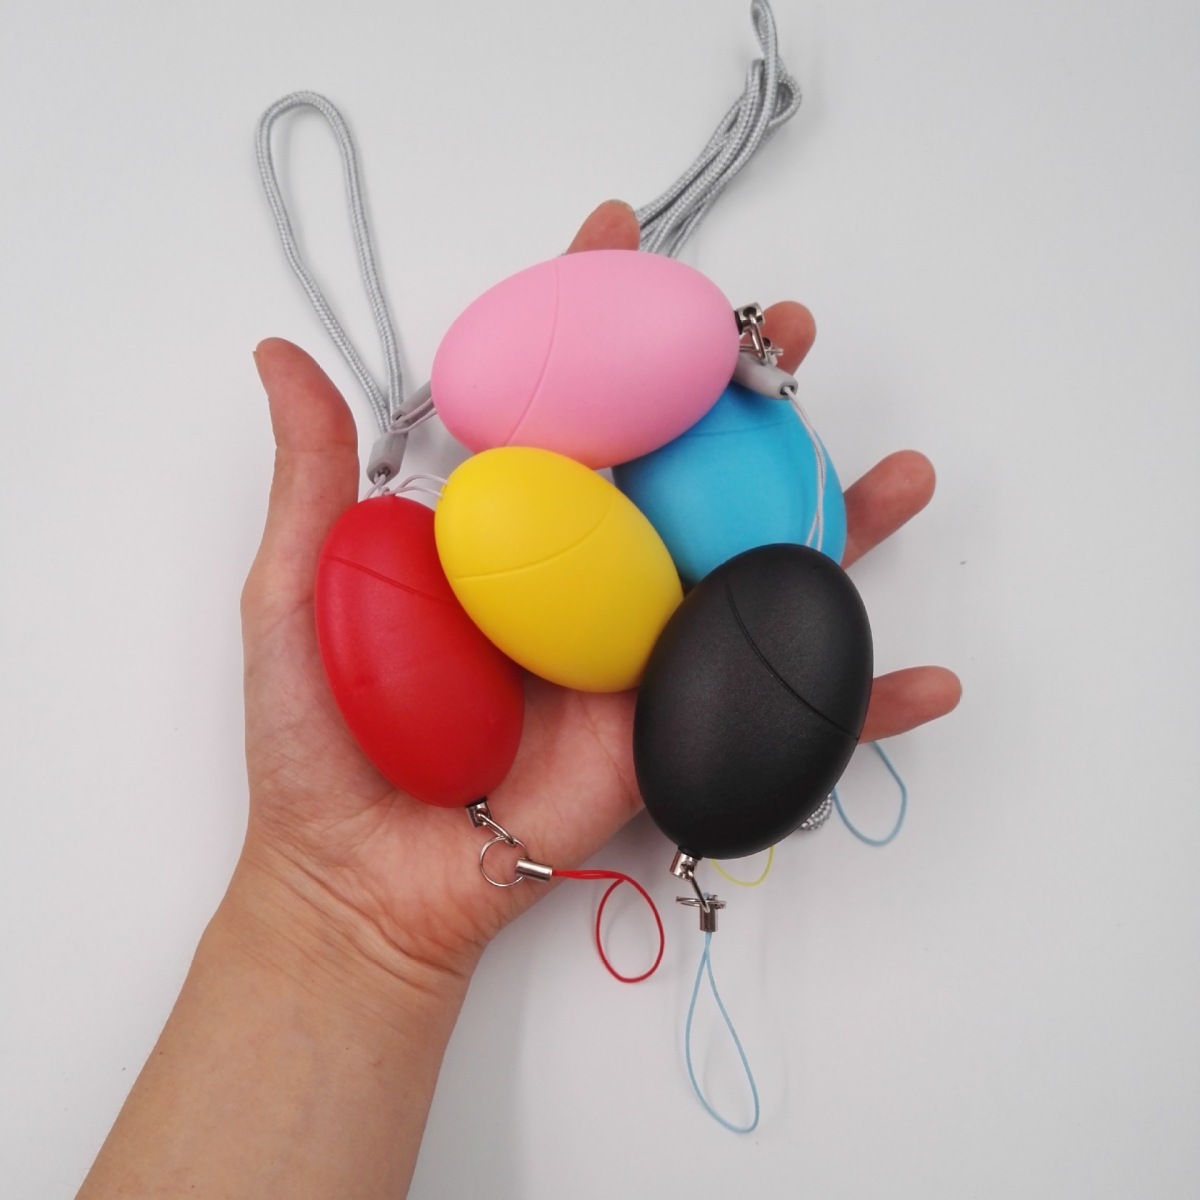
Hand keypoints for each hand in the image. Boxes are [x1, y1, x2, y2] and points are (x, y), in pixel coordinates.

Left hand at [237, 200, 960, 993]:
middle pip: (685, 469)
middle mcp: (591, 579)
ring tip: (900, 470)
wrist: (363, 878)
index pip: (567, 403)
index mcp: (512, 533)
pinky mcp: (672, 734)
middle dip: (745, 395)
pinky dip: (861, 706)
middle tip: (788, 334)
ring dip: (837, 519)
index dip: (595, 317)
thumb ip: (312, 480)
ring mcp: (641, 654)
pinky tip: (928, 681)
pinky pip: (775, 714)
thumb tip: (282, 355)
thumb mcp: (298, 594)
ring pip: (751, 570)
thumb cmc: (319, 740)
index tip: (622, 235)